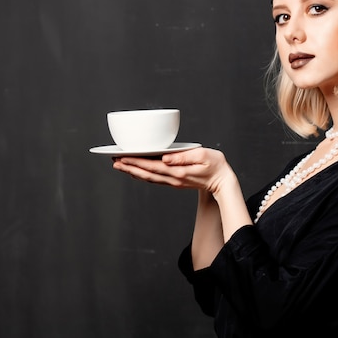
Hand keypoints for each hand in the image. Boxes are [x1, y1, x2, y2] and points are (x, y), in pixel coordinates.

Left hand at [112, 147, 232, 194]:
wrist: (223, 182)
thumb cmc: (216, 165)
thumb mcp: (204, 155)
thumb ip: (184, 157)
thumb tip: (166, 158)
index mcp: (179, 171)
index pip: (152, 166)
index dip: (136, 162)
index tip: (122, 158)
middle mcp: (174, 178)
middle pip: (146, 174)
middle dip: (129, 167)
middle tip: (114, 161)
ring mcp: (174, 182)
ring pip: (149, 178)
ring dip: (133, 172)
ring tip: (120, 166)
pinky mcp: (175, 181)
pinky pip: (155, 179)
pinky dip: (143, 175)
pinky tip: (137, 171)